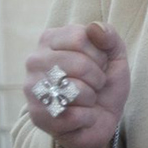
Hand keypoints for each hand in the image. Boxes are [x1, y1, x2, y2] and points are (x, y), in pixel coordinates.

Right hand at [23, 22, 129, 147]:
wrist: (100, 120)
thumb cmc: (104, 82)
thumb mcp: (115, 55)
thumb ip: (109, 36)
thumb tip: (94, 28)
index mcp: (50, 39)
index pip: (80, 37)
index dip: (99, 54)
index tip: (99, 64)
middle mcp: (35, 61)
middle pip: (79, 64)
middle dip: (98, 78)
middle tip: (95, 85)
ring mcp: (32, 89)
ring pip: (74, 90)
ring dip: (91, 98)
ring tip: (86, 99)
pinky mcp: (37, 117)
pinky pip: (74, 115)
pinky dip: (87, 118)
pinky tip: (81, 116)